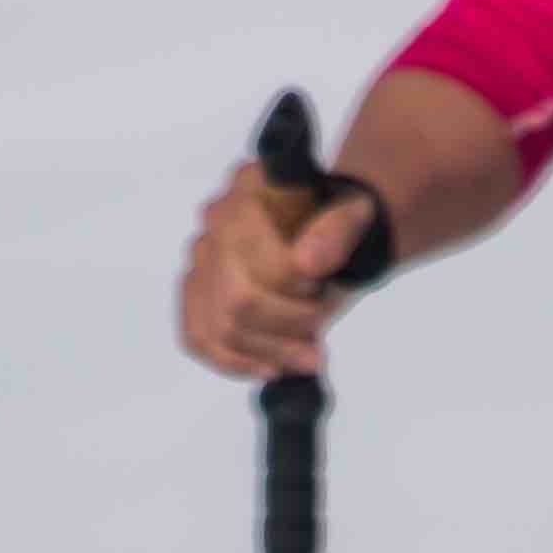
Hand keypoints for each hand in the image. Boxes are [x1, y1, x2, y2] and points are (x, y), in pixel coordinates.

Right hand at [175, 150, 393, 381]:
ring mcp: (201, 255)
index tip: (321, 289)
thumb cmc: (338, 223)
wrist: (324, 233)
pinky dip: (233, 362)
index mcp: (251, 185)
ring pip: (218, 327)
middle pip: (237, 300)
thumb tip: (307, 262)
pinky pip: (196, 336)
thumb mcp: (357, 216)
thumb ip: (337, 232)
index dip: (295, 288)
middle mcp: (217, 217)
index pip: (260, 258)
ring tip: (306, 356)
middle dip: (285, 328)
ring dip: (268, 352)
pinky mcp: (195, 289)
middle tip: (319, 338)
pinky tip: (269, 367)